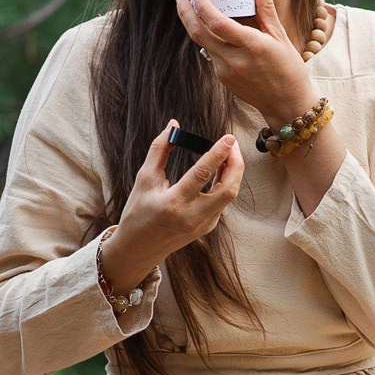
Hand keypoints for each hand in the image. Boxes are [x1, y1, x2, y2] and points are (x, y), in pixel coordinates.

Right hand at [99, 119, 244, 292]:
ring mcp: (202, 225)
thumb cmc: (138, 212)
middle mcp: (192, 216)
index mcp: (173, 203)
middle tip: (232, 144)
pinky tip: (221, 171)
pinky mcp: (207, 228)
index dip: (218, 154)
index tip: (229, 138)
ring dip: (233, 173)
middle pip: (228, 189)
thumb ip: (159, 150)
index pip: (202, 174)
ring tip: (228, 153)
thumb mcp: (143, 179)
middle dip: (236, 164)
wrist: (138, 248)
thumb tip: (173, 125)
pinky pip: (222, 202)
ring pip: (229, 196)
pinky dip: (225, 184)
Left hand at [175, 0, 317, 126]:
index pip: (218, 23)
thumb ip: (266, 7)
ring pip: (203, 44)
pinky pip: (211, 54)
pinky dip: (210, 40)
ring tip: (195, 9)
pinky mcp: (222, 79)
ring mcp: (226, 72)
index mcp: (252, 46)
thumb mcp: (281, 36)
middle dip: (185, 13)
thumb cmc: (289, 68)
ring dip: (196, 26)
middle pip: (199, 34)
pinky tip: (215, 31)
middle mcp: (235, 60)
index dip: (203, 7)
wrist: (286, 104)